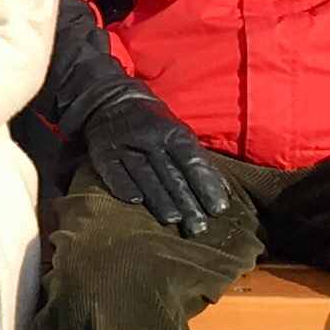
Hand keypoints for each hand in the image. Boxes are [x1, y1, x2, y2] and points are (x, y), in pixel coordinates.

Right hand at [77, 83, 228, 238]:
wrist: (113, 101)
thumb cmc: (155, 127)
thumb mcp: (178, 136)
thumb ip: (198, 162)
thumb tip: (225, 192)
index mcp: (173, 133)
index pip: (192, 161)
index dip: (206, 185)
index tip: (219, 210)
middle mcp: (150, 138)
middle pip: (170, 173)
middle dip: (186, 201)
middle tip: (199, 227)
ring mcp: (125, 145)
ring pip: (144, 174)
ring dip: (158, 198)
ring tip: (172, 220)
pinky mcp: (104, 153)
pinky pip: (113, 170)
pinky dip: (122, 184)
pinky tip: (134, 201)